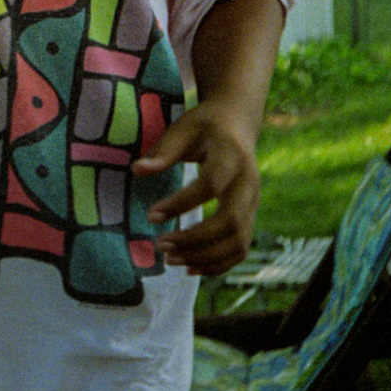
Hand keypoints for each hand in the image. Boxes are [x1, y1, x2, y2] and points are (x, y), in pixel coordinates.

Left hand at [132, 99, 261, 276]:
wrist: (237, 123)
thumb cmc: (205, 126)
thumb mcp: (182, 129)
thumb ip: (163, 151)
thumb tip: (137, 170)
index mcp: (231, 157)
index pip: (210, 186)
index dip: (181, 203)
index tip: (152, 215)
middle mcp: (249, 183)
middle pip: (230, 222)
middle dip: (195, 240)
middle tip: (160, 245)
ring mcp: (254, 203)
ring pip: (239, 242)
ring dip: (205, 257)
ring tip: (170, 259)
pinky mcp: (251, 216)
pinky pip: (241, 248)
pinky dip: (219, 264)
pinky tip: (190, 267)